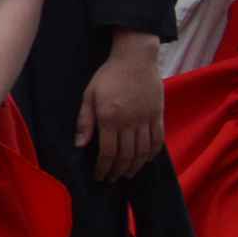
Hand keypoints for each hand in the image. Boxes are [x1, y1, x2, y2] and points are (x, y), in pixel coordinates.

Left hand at [77, 33, 163, 181]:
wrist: (135, 57)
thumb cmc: (108, 75)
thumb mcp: (89, 95)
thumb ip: (85, 121)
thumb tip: (79, 145)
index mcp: (110, 118)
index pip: (108, 152)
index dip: (103, 168)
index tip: (99, 176)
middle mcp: (129, 121)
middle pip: (126, 156)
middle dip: (118, 171)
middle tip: (112, 179)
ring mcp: (146, 118)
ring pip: (142, 151)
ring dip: (135, 166)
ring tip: (128, 174)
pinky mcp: (158, 114)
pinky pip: (158, 139)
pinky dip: (152, 153)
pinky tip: (146, 159)